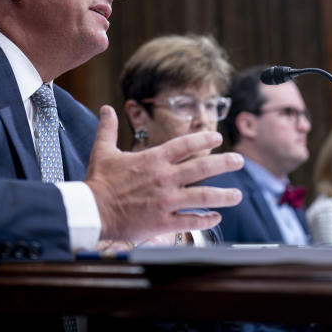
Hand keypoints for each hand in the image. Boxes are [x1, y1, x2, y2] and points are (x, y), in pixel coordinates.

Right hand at [84, 106, 243, 242]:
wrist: (91, 211)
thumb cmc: (98, 181)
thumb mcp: (102, 151)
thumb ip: (108, 129)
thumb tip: (107, 109)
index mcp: (153, 159)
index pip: (185, 145)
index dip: (204, 139)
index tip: (217, 137)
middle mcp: (164, 178)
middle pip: (203, 168)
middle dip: (225, 163)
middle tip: (239, 161)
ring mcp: (166, 201)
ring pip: (203, 197)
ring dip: (224, 195)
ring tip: (237, 195)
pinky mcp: (163, 222)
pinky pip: (191, 221)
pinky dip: (206, 220)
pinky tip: (216, 217)